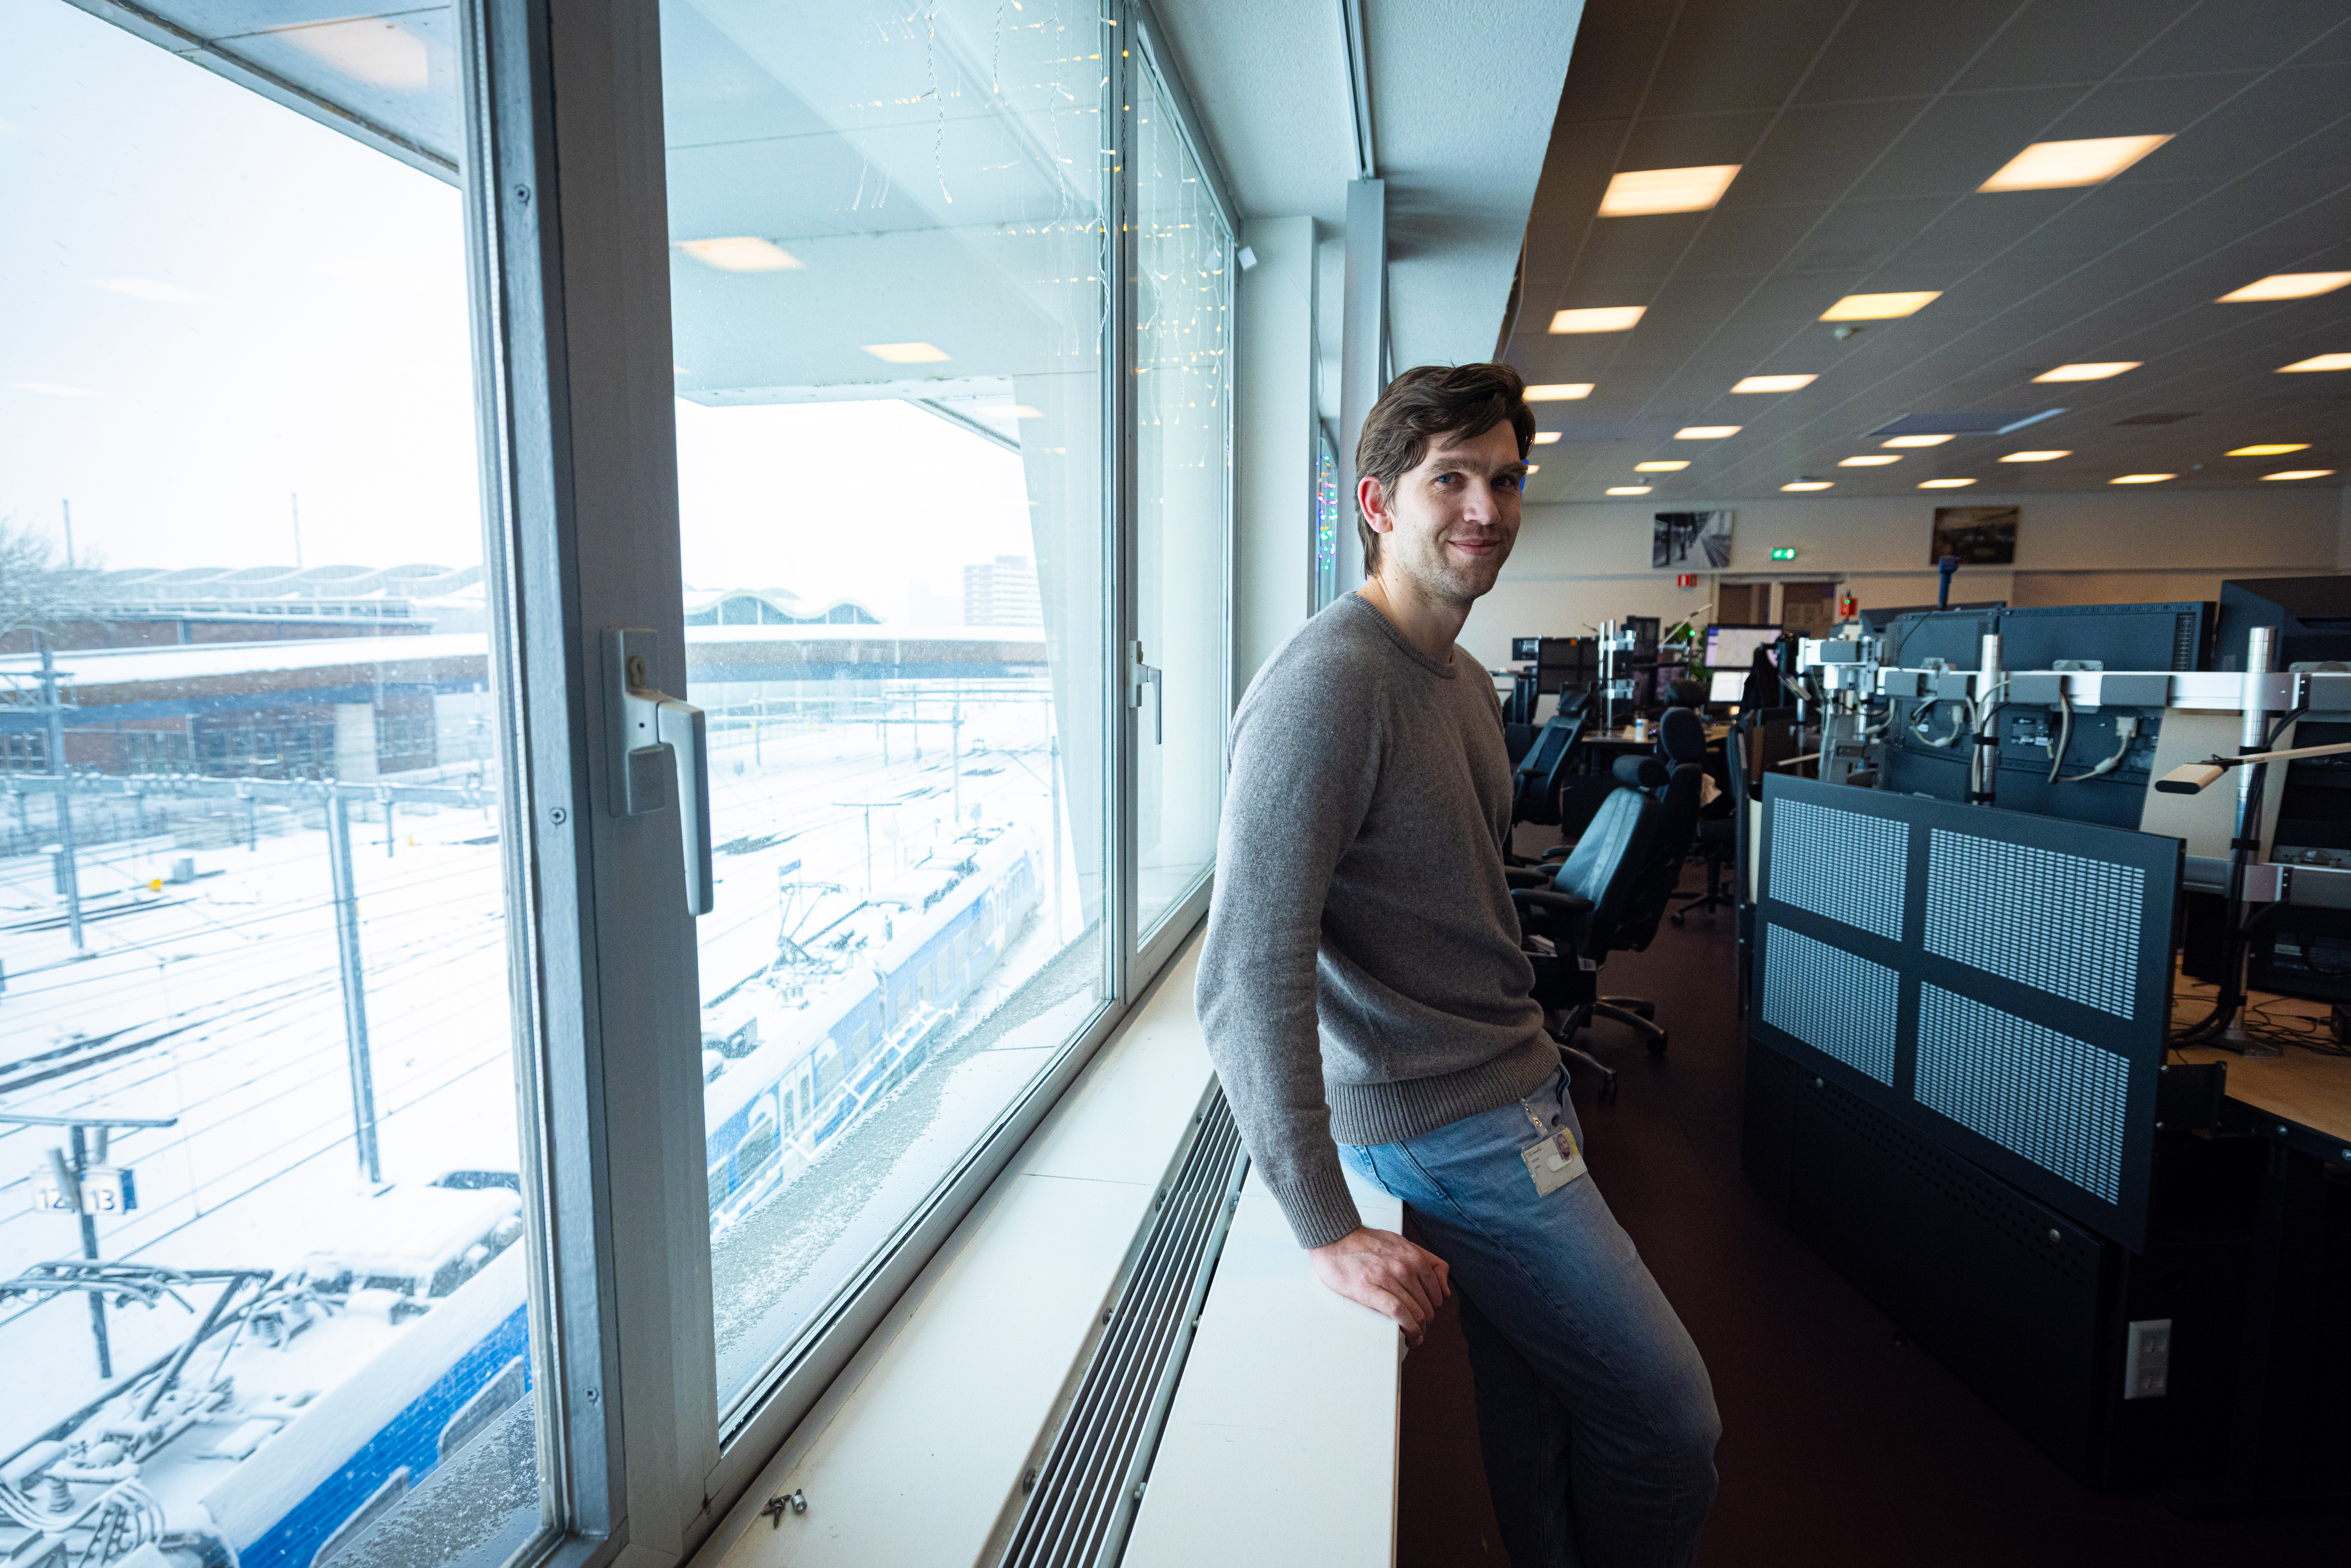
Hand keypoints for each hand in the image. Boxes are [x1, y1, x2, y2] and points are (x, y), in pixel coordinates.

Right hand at [1308, 1226, 1450, 1345]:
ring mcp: (1387, 1279)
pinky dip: (1408, 1327)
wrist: (1336, 1239)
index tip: (1427, 1314)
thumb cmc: (1367, 1243)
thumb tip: (1446, 1289)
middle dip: (1425, 1322)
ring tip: (1415, 1337)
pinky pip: (1398, 1313)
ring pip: (1415, 1312)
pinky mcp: (1370, 1290)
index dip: (1433, 1308)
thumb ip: (1429, 1261)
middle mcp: (1404, 1267)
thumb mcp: (1404, 1243)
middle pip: (1426, 1306)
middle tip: (1419, 1328)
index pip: (1436, 1292)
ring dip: (1418, 1330)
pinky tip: (1408, 1335)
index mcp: (1414, 1256)